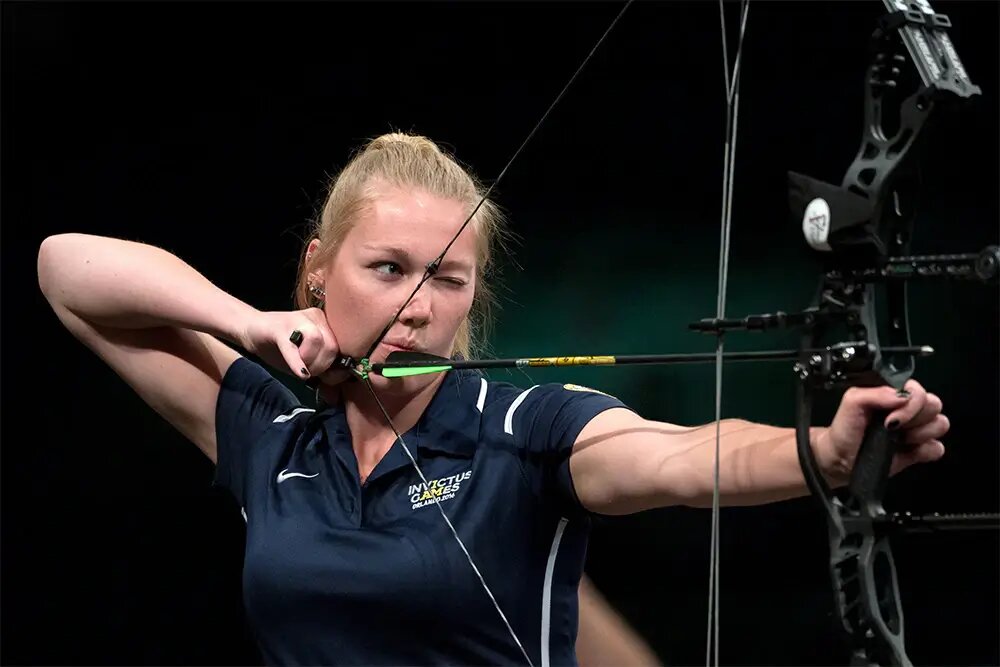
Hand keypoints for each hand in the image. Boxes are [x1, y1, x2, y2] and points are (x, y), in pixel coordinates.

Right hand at [240, 308, 349, 386]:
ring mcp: (299, 319)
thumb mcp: (306, 363)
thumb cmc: (281, 348)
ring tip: (300, 367)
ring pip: (317, 341)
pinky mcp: (280, 327)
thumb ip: (322, 374)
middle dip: (322, 367)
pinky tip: (299, 373)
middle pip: (332, 346)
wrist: (251, 330)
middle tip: (308, 372)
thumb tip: (334, 396)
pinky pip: (292, 346)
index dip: (338, 369)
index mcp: (327, 324)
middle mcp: (317, 318)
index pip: (343, 349)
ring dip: (310, 362)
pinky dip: (297, 362)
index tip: (327, 379)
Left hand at [818, 379, 948, 480]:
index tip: (890, 415)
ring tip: (899, 439)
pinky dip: (925, 450)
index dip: (911, 402)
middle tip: (892, 427)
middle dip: (915, 417)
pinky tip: (906, 451)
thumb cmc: (845, 428)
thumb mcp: (852, 402)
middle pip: (934, 404)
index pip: (918, 389)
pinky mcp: (919, 451)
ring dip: (921, 433)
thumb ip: (876, 393)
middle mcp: (909, 410)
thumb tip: (903, 396)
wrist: (840, 457)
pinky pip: (937, 448)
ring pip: (940, 424)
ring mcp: (916, 430)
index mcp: (895, 395)